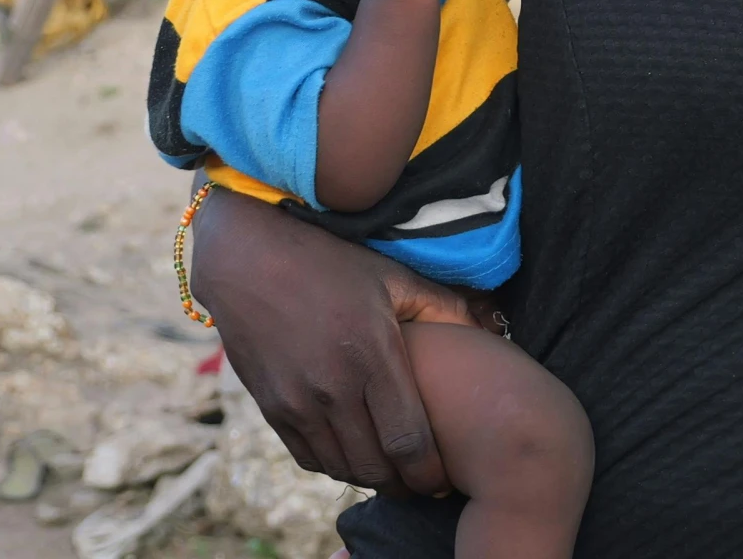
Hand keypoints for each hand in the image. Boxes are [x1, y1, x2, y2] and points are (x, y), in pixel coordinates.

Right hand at [191, 188, 476, 493]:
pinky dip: (336, 465)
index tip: (444, 480)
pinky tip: (355, 454)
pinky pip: (309, 457)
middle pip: (375, 467)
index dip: (429, 472)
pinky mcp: (270, 408)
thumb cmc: (334, 263)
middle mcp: (331, 387)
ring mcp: (295, 402)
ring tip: (394, 472)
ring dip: (371, 478)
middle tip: (424, 482)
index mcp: (371, 355)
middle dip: (405, 484)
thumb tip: (491, 330)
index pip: (407, 440)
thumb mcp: (396, 276)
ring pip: (341, 468)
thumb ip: (445, 308)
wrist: (250, 259)